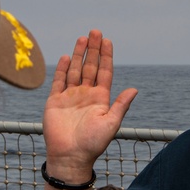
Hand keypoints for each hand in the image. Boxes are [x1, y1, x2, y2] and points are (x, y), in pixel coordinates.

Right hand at [43, 30, 137, 178]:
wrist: (70, 157)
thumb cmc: (92, 144)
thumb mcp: (111, 124)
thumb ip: (121, 106)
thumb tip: (134, 89)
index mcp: (100, 99)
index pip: (104, 72)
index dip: (106, 56)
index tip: (107, 41)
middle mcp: (85, 95)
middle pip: (90, 67)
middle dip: (93, 50)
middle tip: (95, 32)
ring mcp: (70, 97)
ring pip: (75, 71)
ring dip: (79, 55)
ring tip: (83, 39)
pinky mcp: (55, 102)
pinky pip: (59, 81)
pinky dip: (63, 69)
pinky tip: (67, 57)